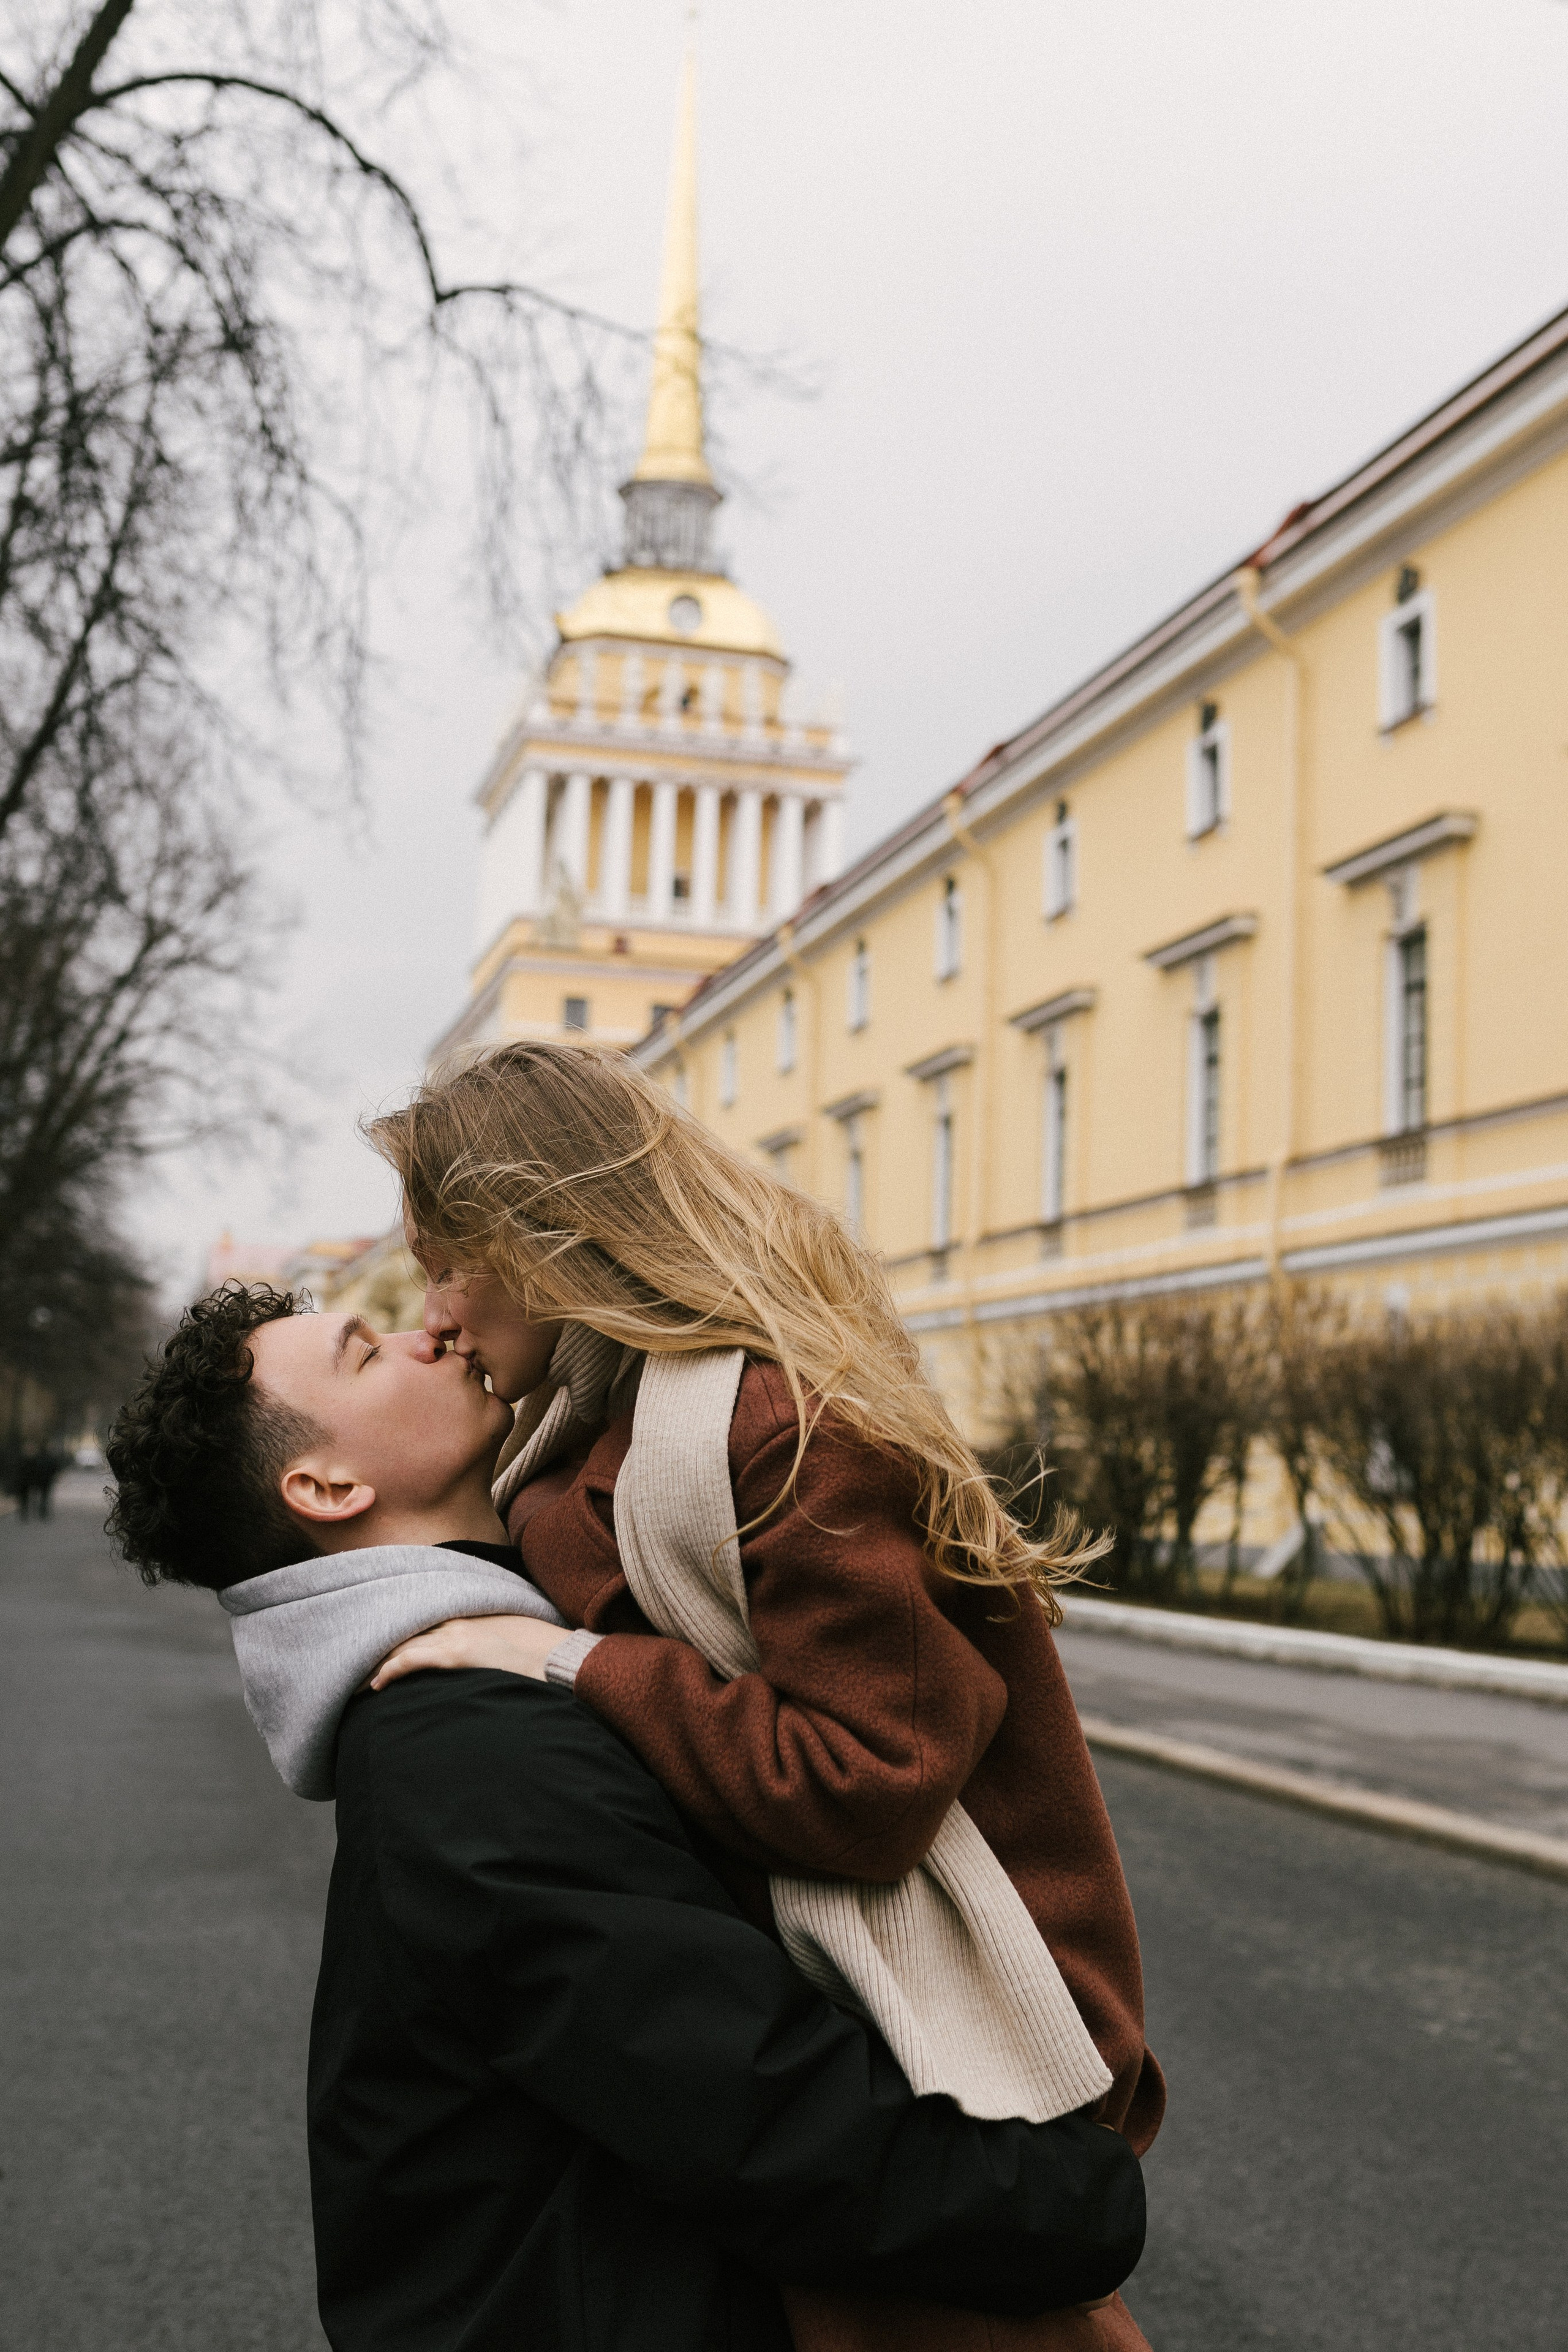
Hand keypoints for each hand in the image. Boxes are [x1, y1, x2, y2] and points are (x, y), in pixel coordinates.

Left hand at [369, 1613, 563, 1688]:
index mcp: (467, 1618)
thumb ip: (484, 1645)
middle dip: (378, 1648)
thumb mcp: (505, 1643)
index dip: (396, 1637)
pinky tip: (376, 1685)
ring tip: (355, 1680)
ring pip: (402, 1646)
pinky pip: (412, 1661)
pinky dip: (390, 1671)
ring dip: (376, 1662)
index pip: (420, 1624)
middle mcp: (456, 1622)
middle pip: (405, 1632)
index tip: (376, 1648)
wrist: (557, 1657)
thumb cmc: (537, 1655)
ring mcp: (454, 1636)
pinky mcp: (456, 1654)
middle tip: (354, 1664)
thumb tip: (472, 1660)